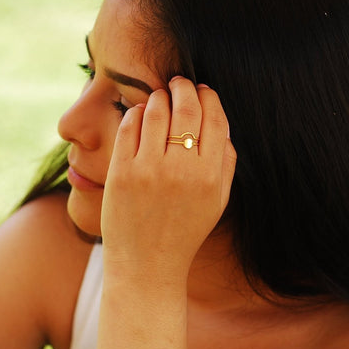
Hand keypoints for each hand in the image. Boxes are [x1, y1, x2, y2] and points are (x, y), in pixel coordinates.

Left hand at [100, 76, 235, 281]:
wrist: (147, 265)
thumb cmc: (185, 231)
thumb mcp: (218, 202)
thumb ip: (226, 163)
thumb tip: (222, 124)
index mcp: (209, 176)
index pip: (214, 119)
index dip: (209, 97)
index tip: (203, 90)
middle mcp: (181, 170)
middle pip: (186, 108)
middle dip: (183, 88)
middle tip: (179, 82)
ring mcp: (149, 170)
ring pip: (156, 110)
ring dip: (158, 97)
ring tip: (159, 97)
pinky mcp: (121, 173)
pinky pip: (128, 127)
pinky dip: (134, 113)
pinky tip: (138, 115)